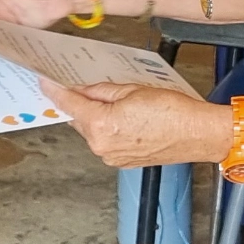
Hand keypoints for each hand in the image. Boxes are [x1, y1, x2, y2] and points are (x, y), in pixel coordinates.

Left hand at [39, 79, 229, 167]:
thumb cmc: (173, 111)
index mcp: (101, 125)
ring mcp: (111, 157)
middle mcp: (102, 146)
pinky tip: (122, 116)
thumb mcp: (132, 89)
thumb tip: (83, 89)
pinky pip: (105, 141)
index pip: (69, 104)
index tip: (45, 81)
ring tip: (113, 100)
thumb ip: (102, 90)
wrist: (198, 134)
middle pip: (78, 119)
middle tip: (83, 85)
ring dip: (95, 116)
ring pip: (91, 131)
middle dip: (79, 102)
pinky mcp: (122, 162)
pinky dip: (107, 128)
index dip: (55, 90)